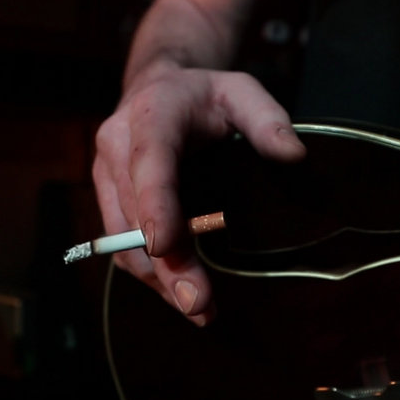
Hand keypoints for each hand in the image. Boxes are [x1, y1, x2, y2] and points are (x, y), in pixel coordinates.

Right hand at [93, 66, 304, 325]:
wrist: (154, 91)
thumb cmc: (202, 95)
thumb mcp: (240, 90)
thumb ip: (266, 118)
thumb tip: (294, 156)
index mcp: (152, 116)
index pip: (149, 163)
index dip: (155, 205)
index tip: (165, 245)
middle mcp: (117, 148)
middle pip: (136, 217)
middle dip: (167, 266)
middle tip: (199, 305)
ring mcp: (106, 177)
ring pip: (122, 240)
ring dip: (157, 279)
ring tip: (198, 310)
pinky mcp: (107, 199)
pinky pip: (120, 244)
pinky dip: (149, 273)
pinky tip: (177, 292)